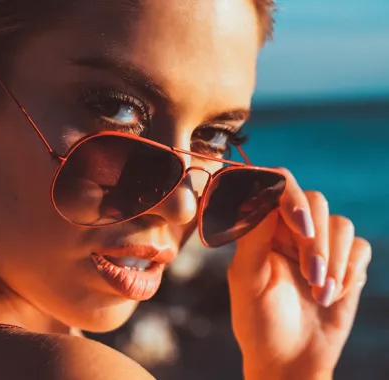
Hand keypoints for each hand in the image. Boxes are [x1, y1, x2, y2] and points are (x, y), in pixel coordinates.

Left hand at [227, 168, 371, 379]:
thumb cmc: (259, 322)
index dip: (291, 196)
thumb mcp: (248, 280)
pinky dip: (350, 271)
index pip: (276, 187)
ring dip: (334, 260)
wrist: (291, 360)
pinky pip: (359, 247)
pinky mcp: (345, 263)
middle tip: (311, 276)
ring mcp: (319, 246)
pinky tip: (333, 296)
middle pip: (314, 201)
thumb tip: (262, 194)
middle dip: (316, 241)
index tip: (298, 224)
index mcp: (260, 228)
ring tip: (320, 293)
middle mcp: (289, 231)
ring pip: (340, 223)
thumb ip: (253, 236)